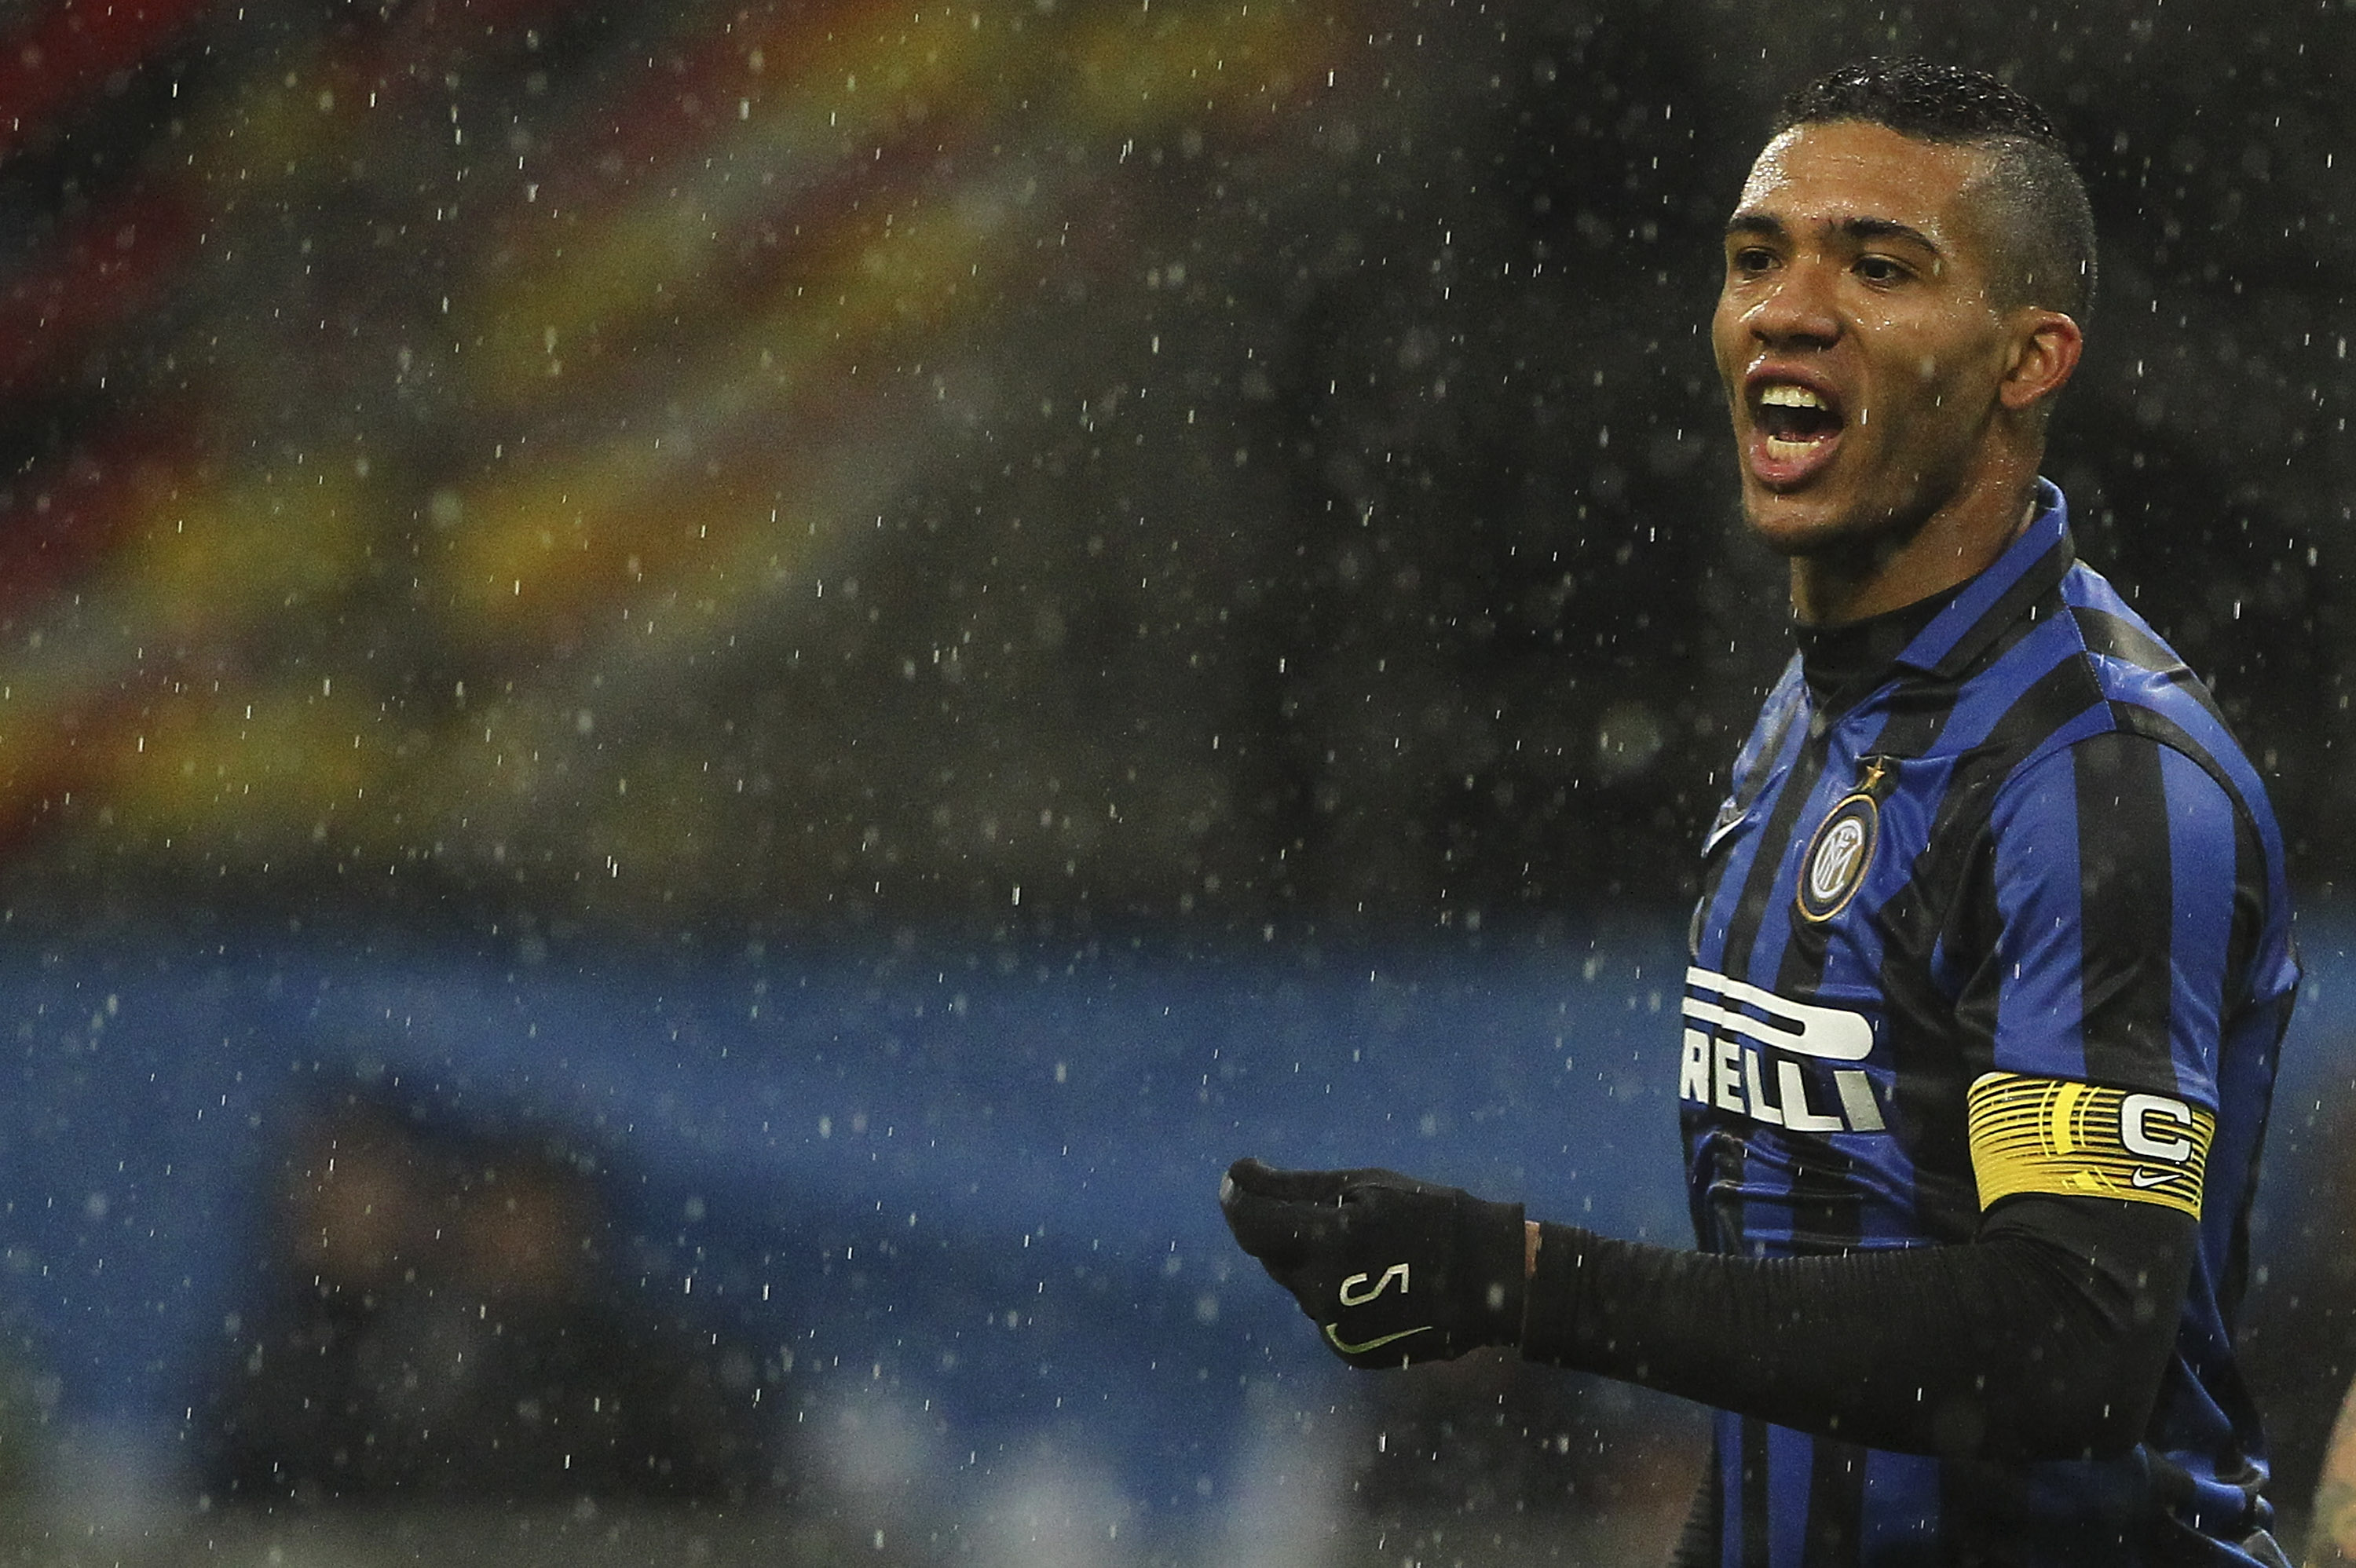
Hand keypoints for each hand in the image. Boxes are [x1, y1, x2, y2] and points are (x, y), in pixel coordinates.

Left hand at [1218, 1156, 1524, 1367]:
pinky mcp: (1346, 1349)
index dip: (1236, 1195)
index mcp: (1327, 1240)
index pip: (1249, 1222)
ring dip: (1309, 1256)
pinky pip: (1319, 1308)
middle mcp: (1321, 1291)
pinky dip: (1331, 1286)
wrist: (1488, 1281)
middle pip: (1270, 1252)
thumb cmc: (1428, 1217)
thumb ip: (1294, 1186)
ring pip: (1295, 1281)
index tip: (1239, 1175)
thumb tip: (1235, 1177)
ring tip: (1361, 1241)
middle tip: (1322, 1205)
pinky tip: (1372, 1274)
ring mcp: (1333, 1327)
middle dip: (1281, 1224)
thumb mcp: (1365, 1185)